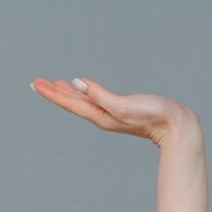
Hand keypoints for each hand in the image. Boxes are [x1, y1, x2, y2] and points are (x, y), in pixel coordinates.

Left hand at [31, 77, 197, 145]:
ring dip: (67, 93)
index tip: (35, 84)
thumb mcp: (122, 105)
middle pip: (72, 103)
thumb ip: (99, 95)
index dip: (51, 93)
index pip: (70, 102)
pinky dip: (84, 93)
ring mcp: (111, 114)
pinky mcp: (121, 110)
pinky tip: (83, 89)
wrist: (176, 128)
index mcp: (99, 115)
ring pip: (83, 102)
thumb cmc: (153, 116)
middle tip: (36, 83)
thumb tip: (76, 84)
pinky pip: (95, 100)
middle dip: (54, 92)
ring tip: (55, 84)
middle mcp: (102, 115)